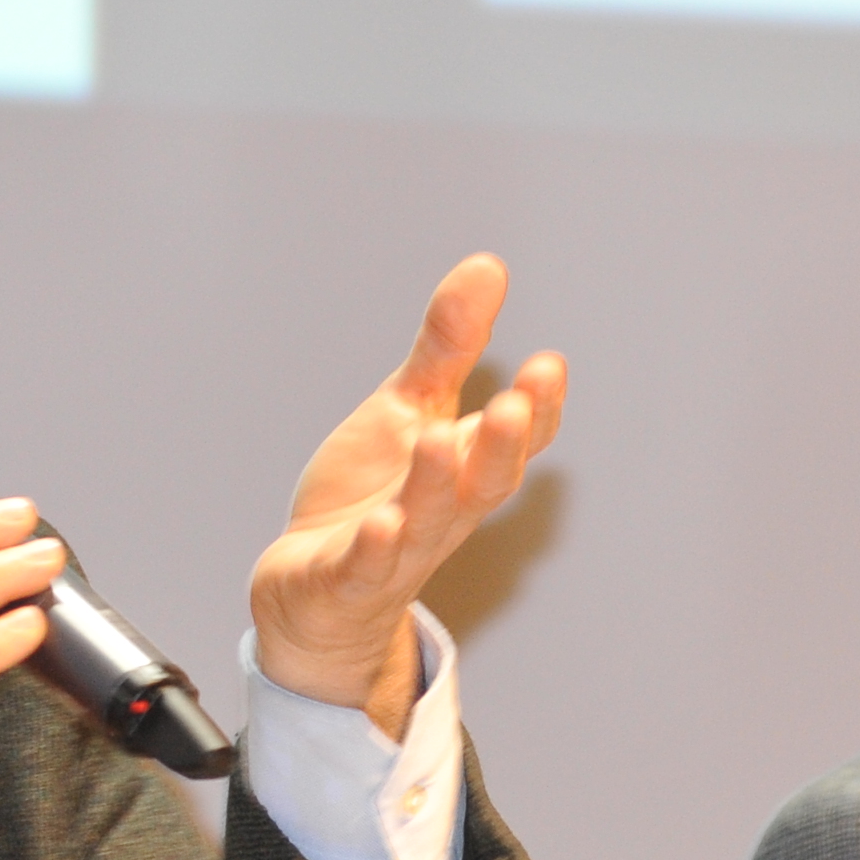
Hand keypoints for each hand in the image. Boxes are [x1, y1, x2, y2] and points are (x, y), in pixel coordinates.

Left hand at [249, 255, 568, 736]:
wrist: (311, 592)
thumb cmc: (369, 498)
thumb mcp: (408, 410)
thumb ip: (448, 346)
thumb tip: (488, 267)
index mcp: (462, 470)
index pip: (515, 442)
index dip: (538, 410)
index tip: (547, 366)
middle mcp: (440, 512)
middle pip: (485, 483)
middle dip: (503, 445)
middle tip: (516, 405)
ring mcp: (396, 551)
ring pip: (426, 521)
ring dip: (436, 484)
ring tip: (439, 441)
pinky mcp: (346, 581)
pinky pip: (365, 569)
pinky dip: (375, 550)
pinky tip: (381, 525)